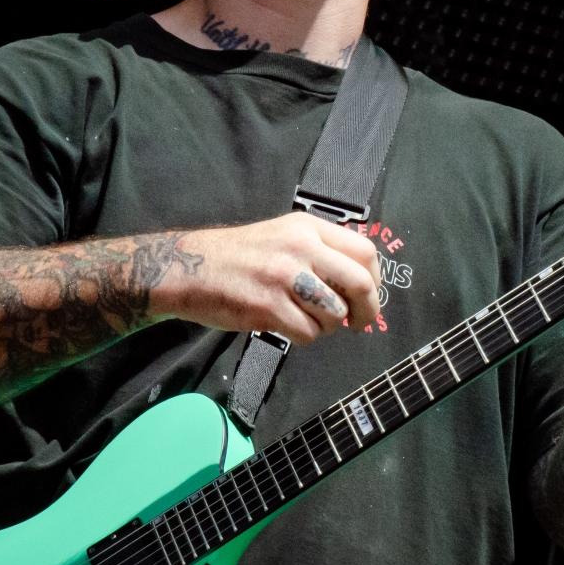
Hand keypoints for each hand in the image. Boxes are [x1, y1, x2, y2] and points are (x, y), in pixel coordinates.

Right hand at [162, 212, 382, 343]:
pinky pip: (308, 333)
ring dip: (328, 326)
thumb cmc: (239, 256)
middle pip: (360, 283)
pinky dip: (304, 337)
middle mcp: (300, 247)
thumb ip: (320, 250)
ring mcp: (284, 277)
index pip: (365, 251)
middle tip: (359, 324)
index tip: (368, 297)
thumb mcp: (283, 235)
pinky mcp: (267, 307)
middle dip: (367, 311)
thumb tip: (362, 282)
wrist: (188, 268)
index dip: (376, 281)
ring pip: (335, 314)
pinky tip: (287, 325)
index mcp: (308, 227)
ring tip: (308, 319)